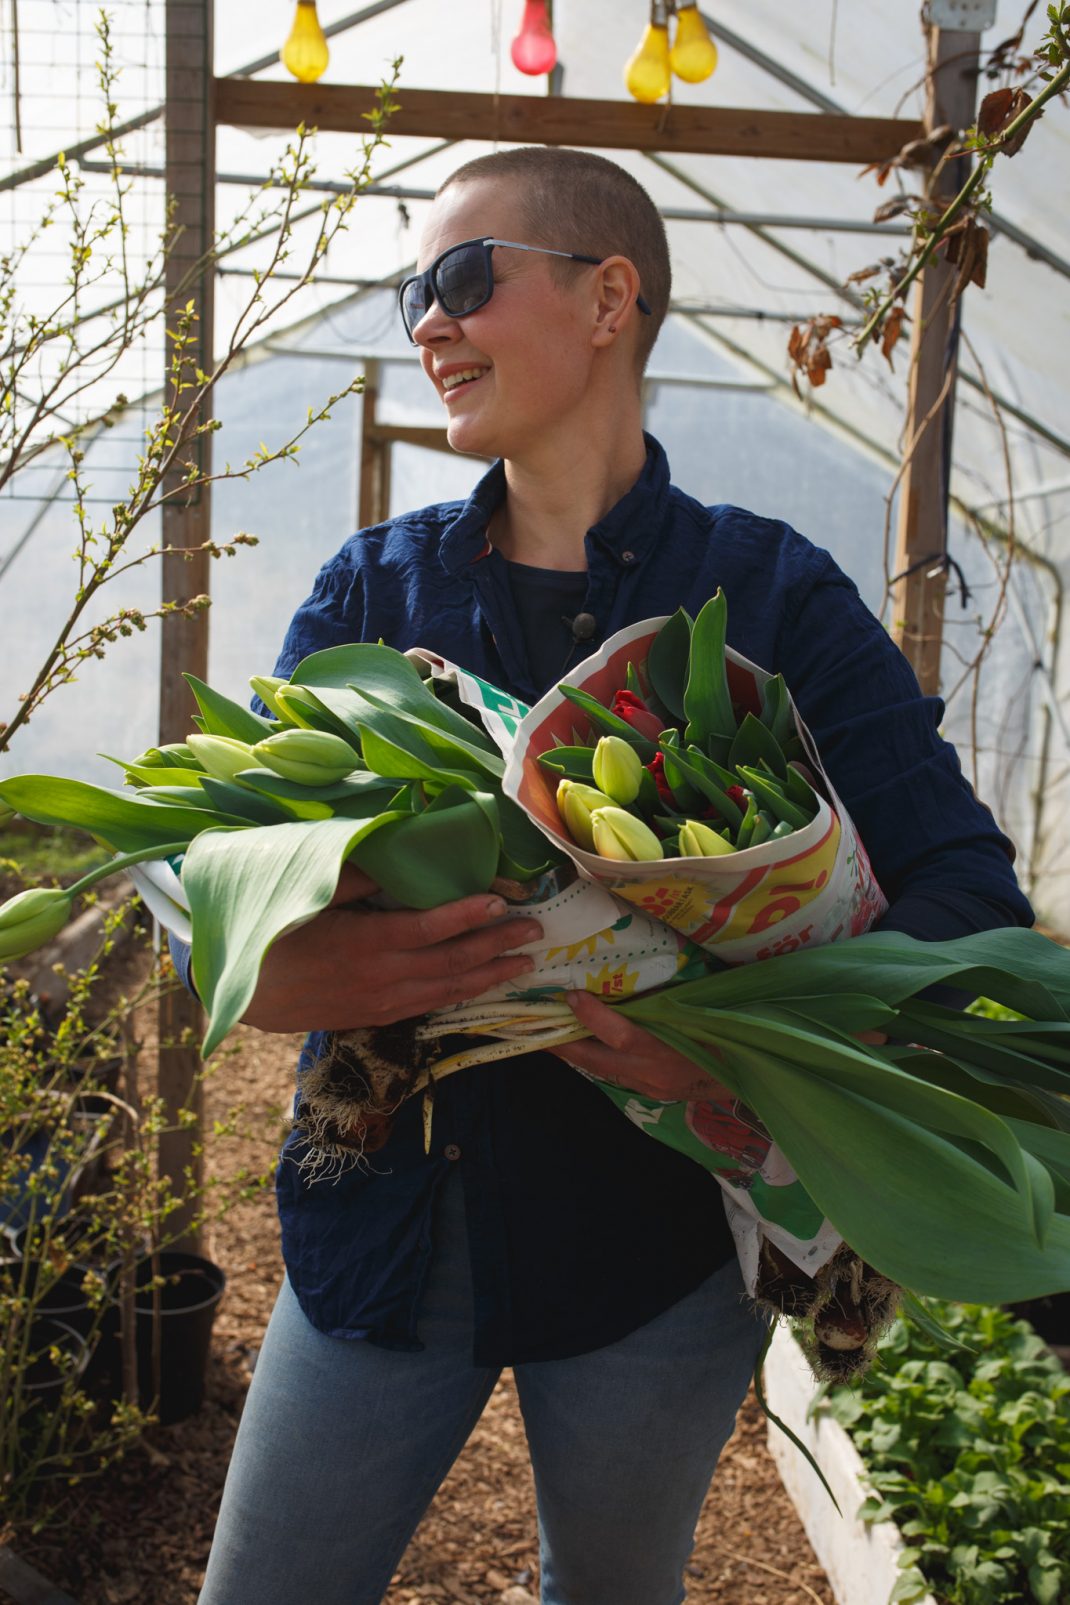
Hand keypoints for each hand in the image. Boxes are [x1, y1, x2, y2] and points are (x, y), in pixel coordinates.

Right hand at [242, 864, 541, 1033]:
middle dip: (496, 945)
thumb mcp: (308, 900)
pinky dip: (462, 994)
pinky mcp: (378, 1016)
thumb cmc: (274, 936)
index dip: (466, 916)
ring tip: (526, 963)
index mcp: (364, 943)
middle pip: (450, 962)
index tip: (499, 901)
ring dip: (489, 975)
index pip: (428, 928)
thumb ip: (355, 878)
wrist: (245, 994)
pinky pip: (430, 1005)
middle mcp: (381, 977)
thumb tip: (395, 852)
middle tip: (535, 930)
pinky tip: (484, 984)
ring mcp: (382, 1002)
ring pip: (447, 990)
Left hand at [551, 990, 732, 1103]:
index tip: (572, 995)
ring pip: (601, 1070)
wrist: (750, 1077)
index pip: (622, 1034)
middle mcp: (652, 1071)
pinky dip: (597, 1060)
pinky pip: (615, 1074)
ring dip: (575, 1054)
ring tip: (548, 1036)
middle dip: (561, 1046)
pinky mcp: (652, 1092)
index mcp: (667, 1048)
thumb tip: (641, 974)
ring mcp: (650, 1086)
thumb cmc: (730, 1034)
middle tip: (532, 1027)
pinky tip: (584, 1048)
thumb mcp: (705, 1010)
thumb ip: (672, 998)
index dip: (593, 1016)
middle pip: (595, 1061)